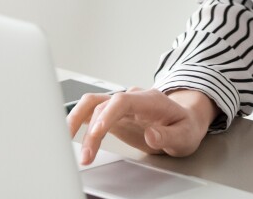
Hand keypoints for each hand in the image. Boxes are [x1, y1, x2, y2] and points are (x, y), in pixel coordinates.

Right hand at [67, 87, 216, 165]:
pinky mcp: (113, 114)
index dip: (108, 114)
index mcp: (150, 100)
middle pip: (102, 104)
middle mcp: (132, 98)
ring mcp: (120, 105)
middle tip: (85, 154)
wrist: (184, 120)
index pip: (123, 100)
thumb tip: (151, 134)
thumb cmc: (184, 126)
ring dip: (76, 122)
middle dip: (89, 129)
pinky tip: (68, 134)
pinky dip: (77, 122)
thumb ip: (169, 135)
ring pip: (91, 104)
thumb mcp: (185, 135)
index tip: (98, 132)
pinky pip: (90, 112)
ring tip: (66, 143)